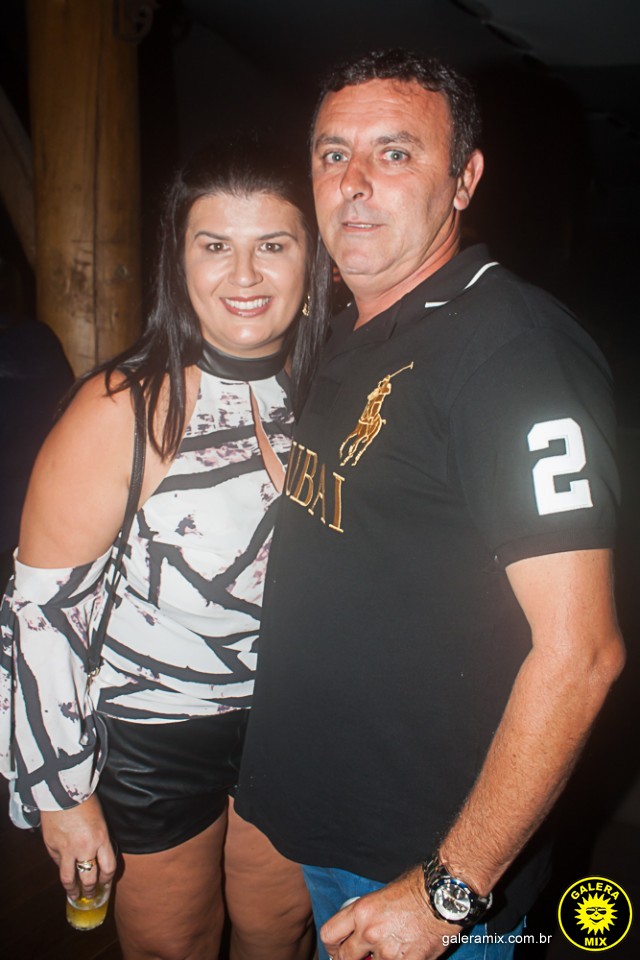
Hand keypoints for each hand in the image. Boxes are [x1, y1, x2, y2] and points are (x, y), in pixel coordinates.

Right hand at [40, 794, 116, 899]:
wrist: (63, 791)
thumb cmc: (85, 801)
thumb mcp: (100, 820)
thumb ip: (100, 839)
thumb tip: (98, 855)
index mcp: (101, 838)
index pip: (108, 868)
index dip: (107, 880)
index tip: (106, 883)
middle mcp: (85, 848)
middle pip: (89, 878)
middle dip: (90, 889)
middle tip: (90, 894)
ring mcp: (66, 849)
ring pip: (69, 878)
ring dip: (73, 889)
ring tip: (75, 894)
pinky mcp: (52, 847)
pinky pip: (57, 863)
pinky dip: (61, 867)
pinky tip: (64, 869)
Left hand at [321, 866, 459, 959]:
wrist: (445, 895)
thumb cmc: (419, 887)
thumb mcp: (384, 893)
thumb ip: (369, 914)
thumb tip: (363, 929)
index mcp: (361, 911)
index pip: (329, 935)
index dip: (332, 946)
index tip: (338, 949)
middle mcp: (370, 932)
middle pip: (344, 959)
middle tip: (359, 958)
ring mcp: (388, 951)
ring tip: (390, 950)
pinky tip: (406, 954)